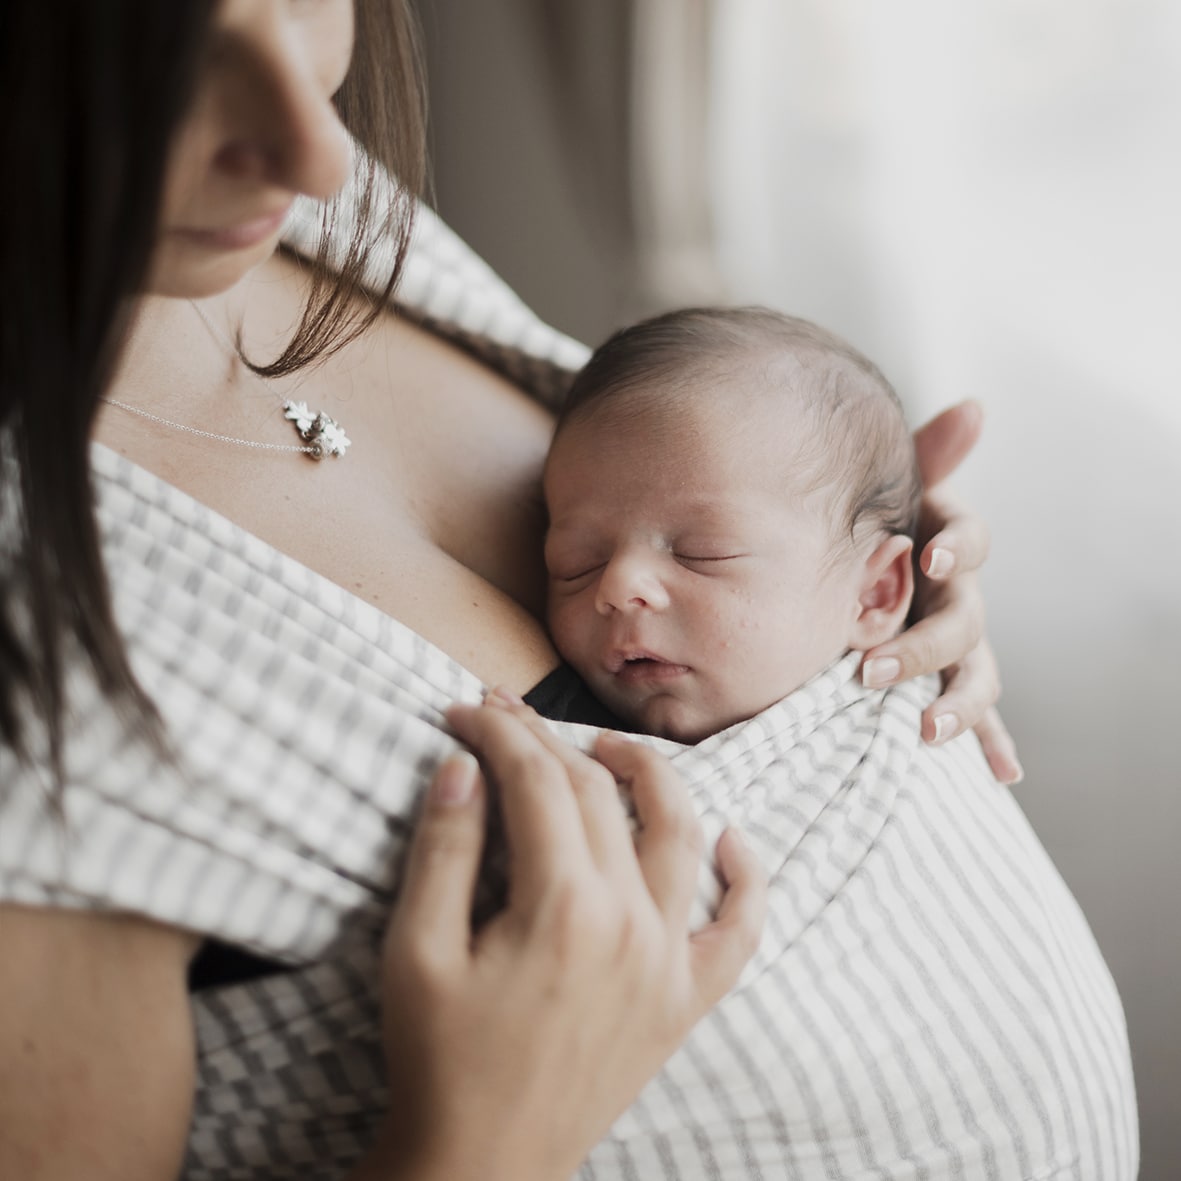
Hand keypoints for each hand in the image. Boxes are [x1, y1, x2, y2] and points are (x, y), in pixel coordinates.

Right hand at [369, 693, 765, 1180]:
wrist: (484, 1167)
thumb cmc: (440, 1062)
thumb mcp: (417, 952)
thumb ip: (445, 848)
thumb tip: (463, 763)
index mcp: (561, 906)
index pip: (536, 780)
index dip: (498, 733)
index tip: (465, 712)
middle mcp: (629, 922)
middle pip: (598, 794)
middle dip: (547, 740)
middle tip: (505, 715)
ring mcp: (666, 962)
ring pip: (678, 834)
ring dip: (649, 775)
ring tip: (608, 747)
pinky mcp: (684, 1002)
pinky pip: (739, 933)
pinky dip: (747, 880)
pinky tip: (734, 839)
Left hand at [861, 401, 1023, 783]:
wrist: (870, 566)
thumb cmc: (881, 527)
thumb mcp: (897, 492)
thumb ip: (929, 456)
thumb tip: (975, 406)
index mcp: (948, 546)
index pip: (971, 541)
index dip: (957, 548)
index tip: (931, 558)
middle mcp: (962, 595)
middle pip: (965, 621)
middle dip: (924, 647)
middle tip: (873, 670)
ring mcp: (962, 644)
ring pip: (976, 674)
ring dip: (957, 703)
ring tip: (926, 729)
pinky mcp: (955, 680)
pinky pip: (983, 715)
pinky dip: (991, 742)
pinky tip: (1002, 774)